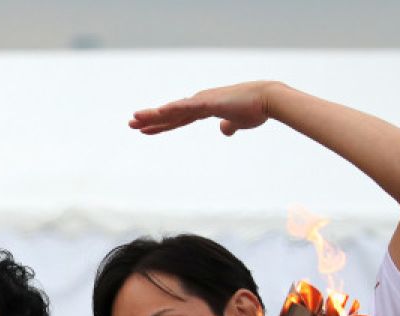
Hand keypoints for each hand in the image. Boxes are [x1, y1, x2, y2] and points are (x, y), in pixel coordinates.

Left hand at [129, 80, 280, 136]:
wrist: (268, 100)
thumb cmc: (255, 110)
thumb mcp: (237, 122)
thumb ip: (229, 125)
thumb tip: (224, 130)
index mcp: (204, 108)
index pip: (177, 118)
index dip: (161, 124)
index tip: (144, 129)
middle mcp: (199, 102)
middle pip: (170, 114)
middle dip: (150, 119)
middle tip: (131, 124)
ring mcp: (203, 101)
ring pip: (173, 110)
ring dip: (154, 114)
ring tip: (136, 118)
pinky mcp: (209, 102)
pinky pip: (187, 107)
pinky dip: (172, 109)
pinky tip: (158, 112)